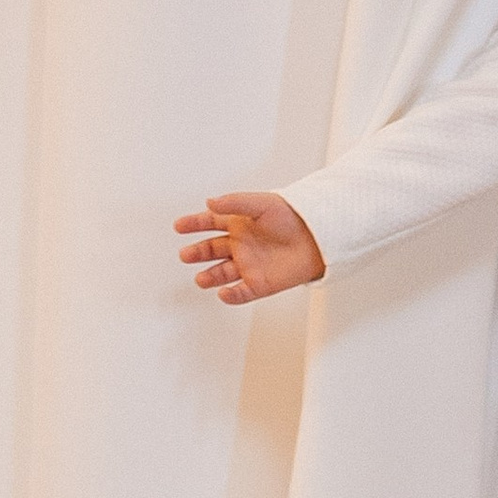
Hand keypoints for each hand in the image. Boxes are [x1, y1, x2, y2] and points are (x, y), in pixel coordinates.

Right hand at [174, 192, 325, 307]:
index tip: (179, 226)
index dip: (194, 223)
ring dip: (210, 276)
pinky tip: (223, 293)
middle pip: (213, 249)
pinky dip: (232, 295)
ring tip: (200, 279)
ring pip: (223, 273)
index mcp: (240, 222)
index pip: (211, 223)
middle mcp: (241, 244)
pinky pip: (241, 292)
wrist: (318, 238)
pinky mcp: (260, 283)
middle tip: (185, 255)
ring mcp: (249, 265)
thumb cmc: (293, 216)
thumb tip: (209, 202)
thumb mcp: (262, 203)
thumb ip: (235, 202)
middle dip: (198, 252)